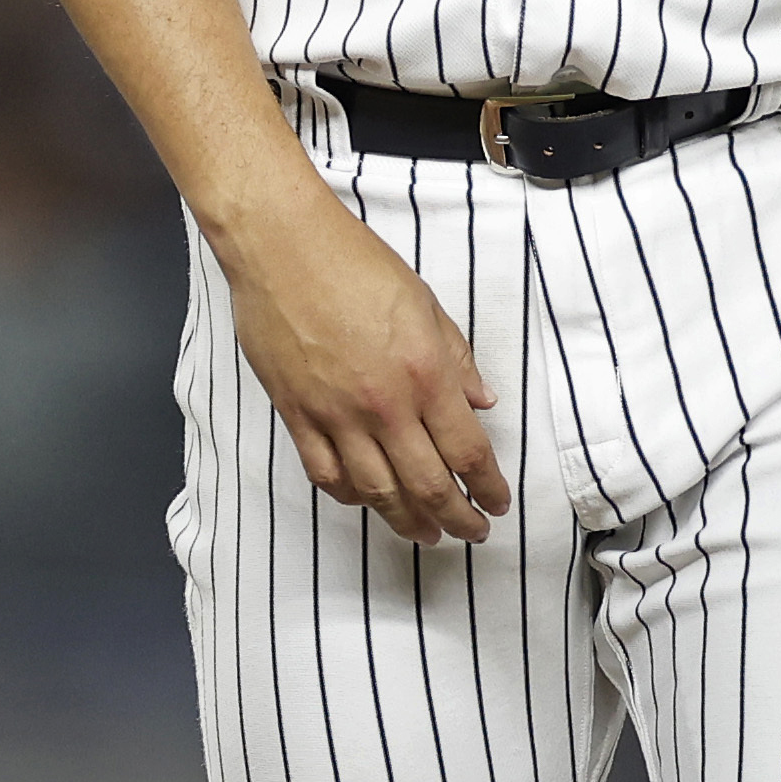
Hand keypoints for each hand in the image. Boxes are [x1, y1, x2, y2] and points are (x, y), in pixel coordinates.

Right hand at [222, 194, 514, 544]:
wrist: (283, 247)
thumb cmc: (352, 263)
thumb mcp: (424, 304)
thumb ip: (457, 358)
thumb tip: (482, 401)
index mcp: (424, 373)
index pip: (467, 451)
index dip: (487, 487)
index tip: (497, 502)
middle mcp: (384, 405)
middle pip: (428, 484)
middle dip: (457, 518)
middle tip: (471, 532)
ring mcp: (336, 415)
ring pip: (377, 491)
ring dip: (406, 520)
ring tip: (425, 534)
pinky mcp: (297, 415)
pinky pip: (326, 474)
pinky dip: (350, 497)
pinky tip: (366, 502)